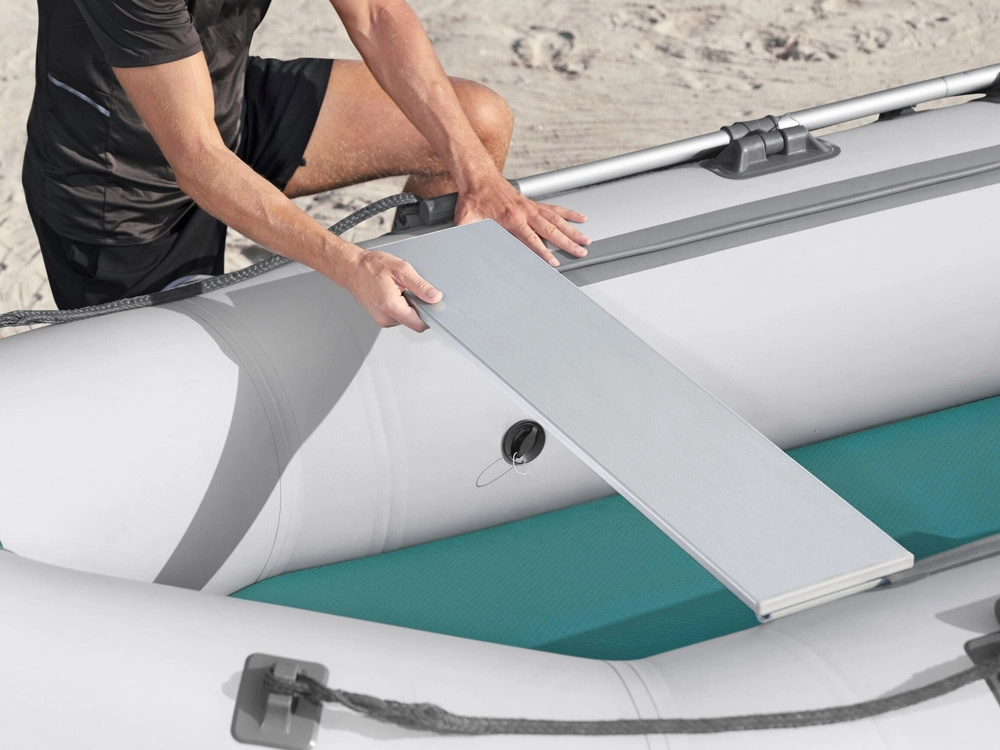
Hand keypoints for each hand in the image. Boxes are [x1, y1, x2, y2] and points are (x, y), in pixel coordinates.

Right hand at [340, 248, 441, 332]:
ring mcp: (382, 320)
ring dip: (408, 305)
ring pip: (406, 318)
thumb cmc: (371, 266)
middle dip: (417, 307)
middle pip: (414, 321)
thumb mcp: (401, 270)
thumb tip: (435, 297)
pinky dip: (401, 306)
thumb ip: (420, 286)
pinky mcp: (381, 318)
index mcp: (391, 307)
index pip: (419, 325)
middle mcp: (386, 318)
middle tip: (409, 289)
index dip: (429, 315)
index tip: (431, 304)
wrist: (351, 268)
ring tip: (398, 289)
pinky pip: (398, 316)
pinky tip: (394, 293)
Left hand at [454, 176, 589, 266]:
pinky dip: (569, 213)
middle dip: (568, 243)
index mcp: (510, 219)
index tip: (554, 263)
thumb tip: (463, 249)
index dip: (544, 253)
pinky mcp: (533, 203)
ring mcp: (531, 207)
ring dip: (573, 230)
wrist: (478, 177)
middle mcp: (524, 212)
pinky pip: (555, 208)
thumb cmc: (473, 199)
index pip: (531, 240)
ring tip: (586, 240)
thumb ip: (467, 236)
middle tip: (581, 252)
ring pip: (557, 219)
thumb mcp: (466, 221)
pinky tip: (580, 218)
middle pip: (551, 230)